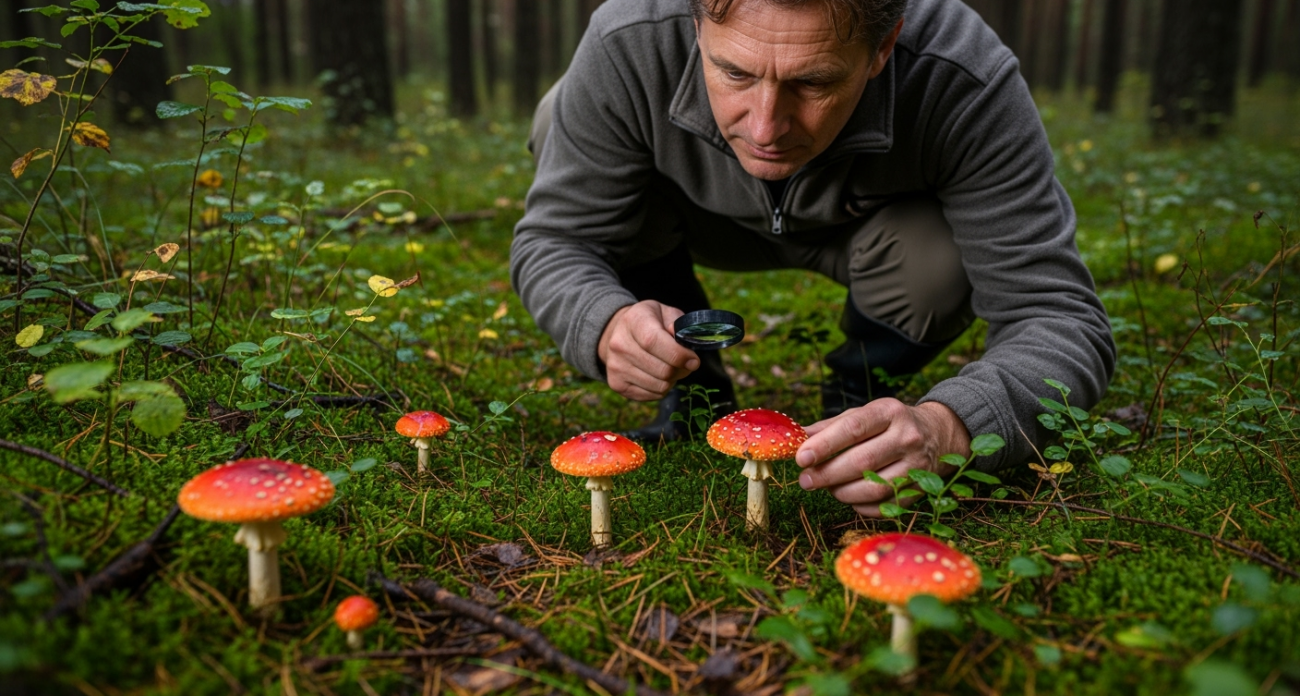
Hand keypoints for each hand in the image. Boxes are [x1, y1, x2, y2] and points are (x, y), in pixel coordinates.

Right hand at [598, 301, 699, 400]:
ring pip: (659, 385)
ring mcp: (616, 366)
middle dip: (681, 370)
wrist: (620, 333)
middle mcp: (619, 344)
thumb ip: (678, 325)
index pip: (652, 342)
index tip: (694, 360)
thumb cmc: (650, 322)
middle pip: (661, 369)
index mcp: (633, 320)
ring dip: (672, 380)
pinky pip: (652, 395)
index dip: (678, 355)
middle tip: (685, 363)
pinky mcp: (617, 384)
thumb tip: (684, 345)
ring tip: (670, 367)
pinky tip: (658, 375)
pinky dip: (662, 388)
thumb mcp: (666, 313)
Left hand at [794, 400, 970, 516]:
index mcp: (890, 412)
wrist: (938, 435)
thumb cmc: (889, 425)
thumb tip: (797, 438)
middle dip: (827, 474)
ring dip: (842, 492)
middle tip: (805, 480)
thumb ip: (830, 427)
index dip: (825, 445)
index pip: (854, 428)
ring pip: (873, 488)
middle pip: (861, 462)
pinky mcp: (919, 490)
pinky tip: (849, 497)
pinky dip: (860, 506)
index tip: (801, 458)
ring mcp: (917, 466)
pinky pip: (883, 506)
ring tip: (828, 488)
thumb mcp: (864, 414)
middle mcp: (907, 437)